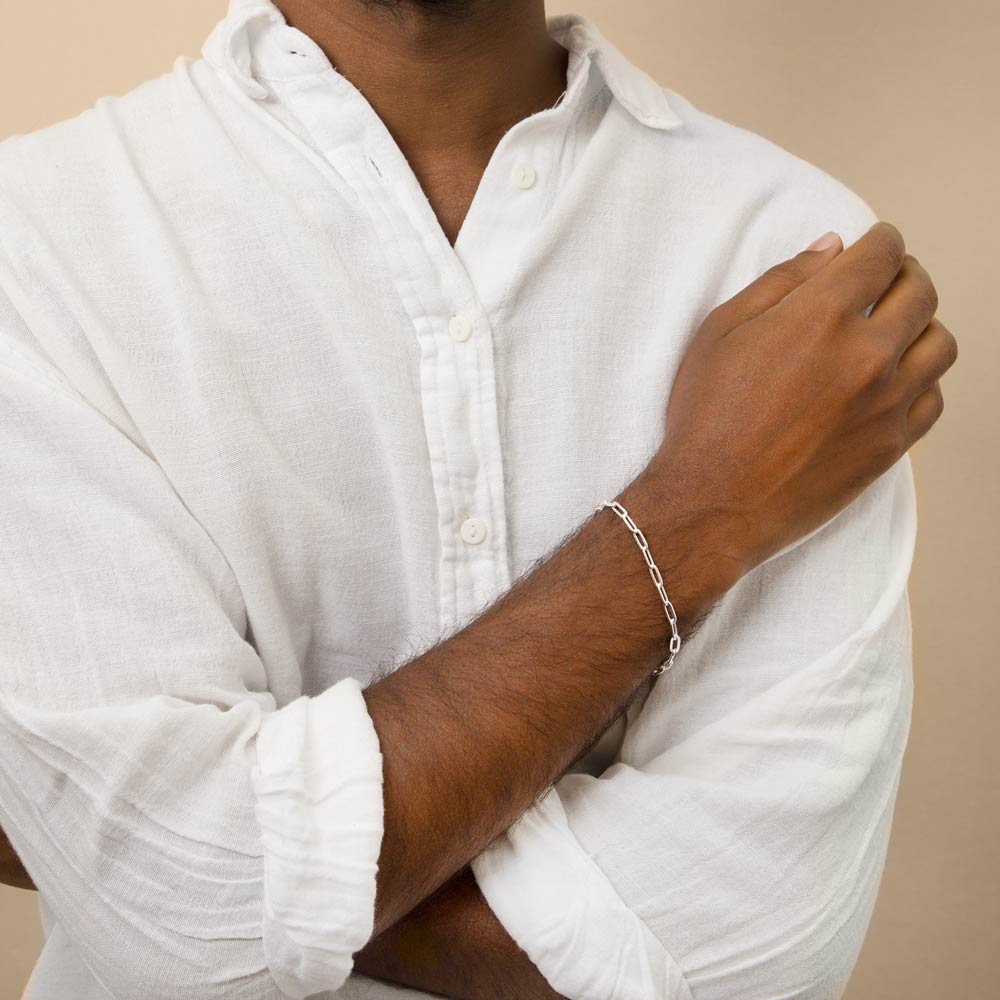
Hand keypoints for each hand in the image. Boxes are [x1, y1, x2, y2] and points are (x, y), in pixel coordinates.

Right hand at [652, 222, 955, 579]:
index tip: (877, 245)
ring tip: (896, 331)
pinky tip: (893, 381)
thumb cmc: (706, 417)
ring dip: (922, 326)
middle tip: (888, 280)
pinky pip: (933, 399)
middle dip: (906, 275)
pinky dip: (921, 380)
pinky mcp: (890, 445)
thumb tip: (831, 248)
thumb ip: (780, 282)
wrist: (713, 502)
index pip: (882, 256)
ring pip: (940, 344)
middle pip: (921, 293)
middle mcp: (866, 355)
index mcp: (821, 316)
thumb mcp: (721, 332)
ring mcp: (886, 403)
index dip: (882, 241)